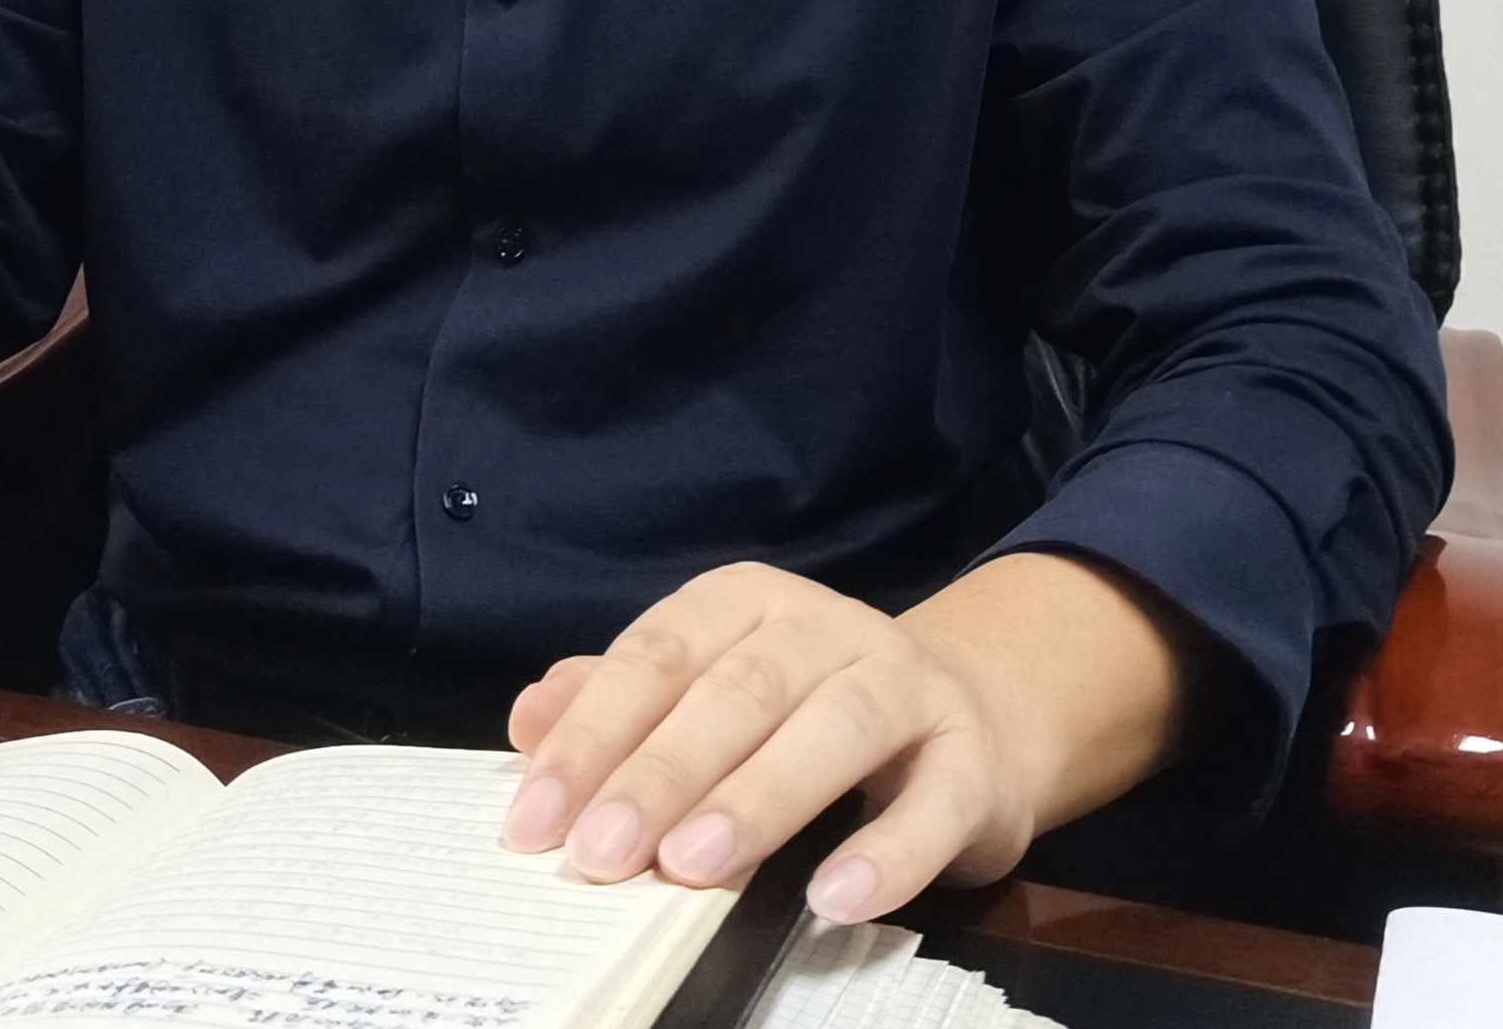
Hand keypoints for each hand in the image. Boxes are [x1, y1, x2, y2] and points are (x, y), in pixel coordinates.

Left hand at [501, 555, 1191, 921]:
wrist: (973, 718)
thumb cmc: (808, 712)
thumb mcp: (710, 690)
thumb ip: (619, 702)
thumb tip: (529, 721)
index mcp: (746, 602)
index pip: (657, 655)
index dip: (593, 734)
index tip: (536, 817)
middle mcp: (825, 626)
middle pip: (736, 689)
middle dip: (661, 772)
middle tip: (601, 851)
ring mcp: (905, 684)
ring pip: (831, 726)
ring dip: (758, 797)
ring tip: (694, 865)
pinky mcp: (971, 759)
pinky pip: (933, 802)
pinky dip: (886, 852)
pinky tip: (834, 899)